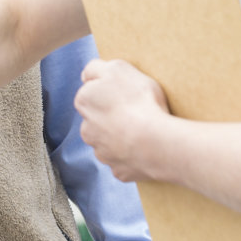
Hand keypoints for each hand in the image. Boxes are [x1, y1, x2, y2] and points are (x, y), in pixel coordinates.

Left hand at [74, 59, 169, 182]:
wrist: (156, 142)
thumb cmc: (138, 101)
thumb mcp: (117, 68)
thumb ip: (96, 68)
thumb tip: (86, 76)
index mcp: (84, 102)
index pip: (91, 93)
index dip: (109, 91)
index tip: (126, 93)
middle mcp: (87, 130)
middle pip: (98, 119)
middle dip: (113, 116)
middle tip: (137, 112)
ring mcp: (103, 153)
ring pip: (110, 142)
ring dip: (122, 137)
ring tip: (145, 131)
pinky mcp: (119, 172)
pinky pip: (125, 162)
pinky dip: (134, 157)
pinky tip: (147, 149)